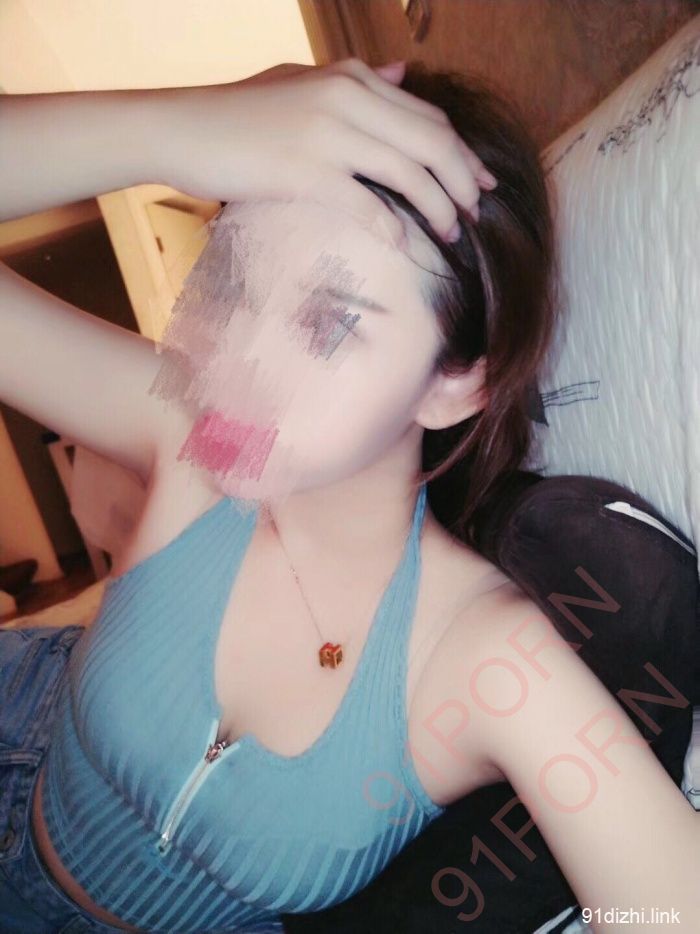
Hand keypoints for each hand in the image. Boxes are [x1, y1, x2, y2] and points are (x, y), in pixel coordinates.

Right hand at [155, 58, 496, 244]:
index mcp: (352, 77)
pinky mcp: (304, 170)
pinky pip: (365, 203)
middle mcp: (347, 97)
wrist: (181, 129)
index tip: (481, 182)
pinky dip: (392, 227)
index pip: (427, 117)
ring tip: (452, 235)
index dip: (462, 153)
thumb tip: (401, 74)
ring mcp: (326, 133)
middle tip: (478, 214)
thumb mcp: (300, 81)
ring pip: (407, 173)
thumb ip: (355, 80)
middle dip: (464, 182)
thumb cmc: (238, 113)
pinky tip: (403, 245)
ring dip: (438, 209)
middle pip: (431, 142)